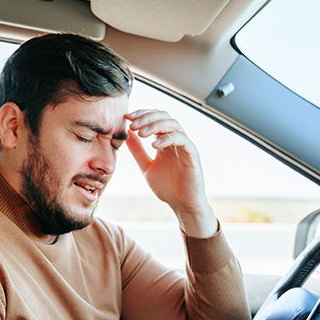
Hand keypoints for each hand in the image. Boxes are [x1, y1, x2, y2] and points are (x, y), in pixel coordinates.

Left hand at [125, 109, 217, 237]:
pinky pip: (182, 140)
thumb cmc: (168, 187)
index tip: (126, 117)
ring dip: (155, 125)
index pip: (154, 118)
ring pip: (173, 124)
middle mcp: (175, 140)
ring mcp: (185, 146)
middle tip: (133, 124)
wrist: (182, 205)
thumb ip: (137, 150)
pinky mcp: (192, 154)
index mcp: (164, 141)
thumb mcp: (146, 166)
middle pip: (164, 116)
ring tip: (142, 134)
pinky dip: (167, 139)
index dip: (141, 114)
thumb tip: (127, 134)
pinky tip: (154, 146)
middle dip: (147, 117)